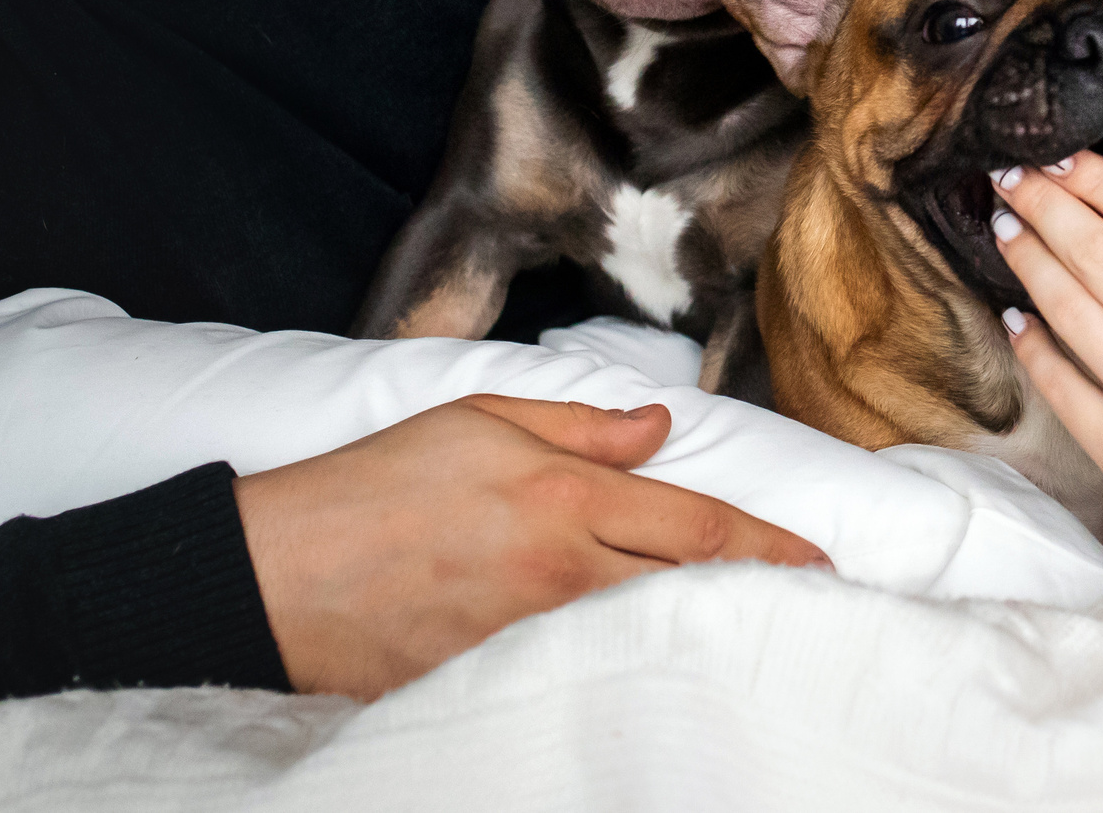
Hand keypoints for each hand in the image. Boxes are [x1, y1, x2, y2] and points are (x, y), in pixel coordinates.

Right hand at [233, 394, 828, 697]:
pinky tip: (664, 677)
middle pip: (691, 591)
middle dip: (761, 599)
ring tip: (759, 638)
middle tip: (819, 608)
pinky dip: (633, 672)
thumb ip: (579, 425)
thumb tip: (658, 427)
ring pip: (651, 640)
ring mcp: (532, 636)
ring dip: (708, 638)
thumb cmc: (374, 485)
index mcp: (563, 496)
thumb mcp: (478, 420)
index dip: (769, 546)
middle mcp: (561, 571)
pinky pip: (587, 677)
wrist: (281, 571)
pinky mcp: (497, 682)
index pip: (697, 525)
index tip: (822, 562)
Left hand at [994, 150, 1102, 653]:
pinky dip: (1036, 352)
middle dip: (1050, 207)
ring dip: (1032, 264)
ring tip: (1002, 227)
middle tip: (1009, 174)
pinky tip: (1016, 320)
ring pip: (1074, 315)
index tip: (1063, 155)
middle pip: (1102, 257)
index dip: (1102, 181)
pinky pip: (1066, 392)